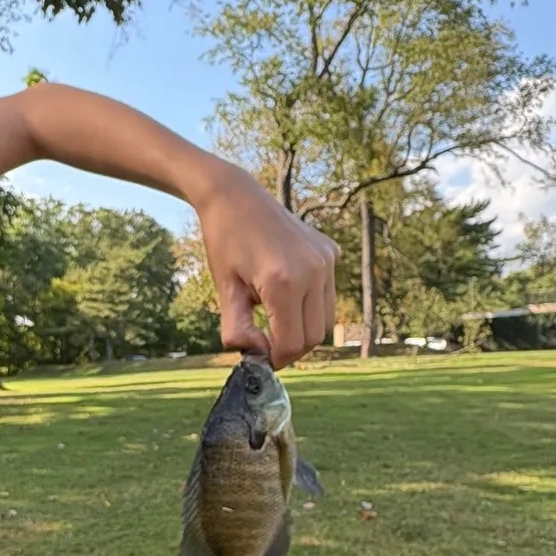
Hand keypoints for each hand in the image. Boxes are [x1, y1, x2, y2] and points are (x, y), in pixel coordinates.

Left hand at [196, 162, 339, 367]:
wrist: (235, 196)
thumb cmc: (224, 242)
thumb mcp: (225, 290)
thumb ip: (238, 331)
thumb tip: (257, 356)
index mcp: (284, 282)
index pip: (292, 343)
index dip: (275, 359)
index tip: (260, 358)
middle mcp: (313, 271)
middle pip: (314, 337)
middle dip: (290, 347)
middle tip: (265, 342)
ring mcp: (326, 260)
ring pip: (326, 320)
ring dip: (302, 328)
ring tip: (274, 315)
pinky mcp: (331, 252)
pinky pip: (327, 295)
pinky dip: (310, 305)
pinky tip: (285, 290)